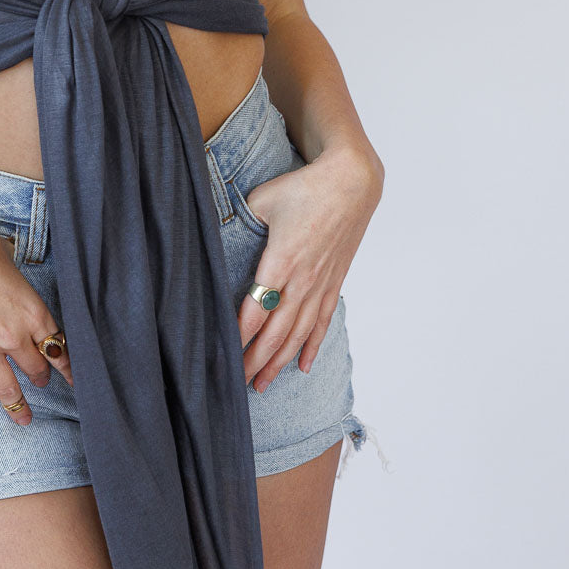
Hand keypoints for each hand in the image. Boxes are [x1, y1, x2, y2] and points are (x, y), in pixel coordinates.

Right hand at [0, 213, 74, 437]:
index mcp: (32, 310)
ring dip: (19, 407)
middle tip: (41, 384)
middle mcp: (14, 335)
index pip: (58, 345)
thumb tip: (18, 281)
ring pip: (9, 388)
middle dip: (41, 379)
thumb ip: (19, 283)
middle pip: (36, 368)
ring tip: (25, 420)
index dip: (67, 365)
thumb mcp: (11, 261)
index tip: (73, 377)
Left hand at [238, 143, 381, 390]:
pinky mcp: (334, 282)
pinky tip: (303, 367)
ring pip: (297, 334)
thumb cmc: (303, 187)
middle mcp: (301, 280)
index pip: (254, 310)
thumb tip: (218, 230)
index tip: (222, 357)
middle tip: (236, 385)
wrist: (351, 183)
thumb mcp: (261, 199)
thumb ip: (240, 220)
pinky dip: (311, 346)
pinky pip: (322, 322)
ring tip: (263, 385)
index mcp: (280, 261)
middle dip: (254, 361)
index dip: (238, 336)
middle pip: (275, 332)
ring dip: (279, 362)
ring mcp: (320, 284)